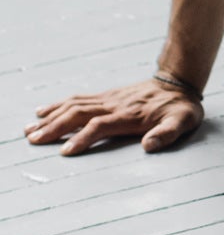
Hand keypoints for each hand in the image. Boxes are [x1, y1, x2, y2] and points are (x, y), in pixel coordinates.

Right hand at [25, 78, 203, 155]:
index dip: (83, 138)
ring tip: (30, 129)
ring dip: (51, 117)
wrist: (179, 82)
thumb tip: (149, 146)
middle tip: (33, 140)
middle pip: (78, 114)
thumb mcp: (183, 121)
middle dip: (55, 128)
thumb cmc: (181, 107)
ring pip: (73, 106)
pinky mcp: (106, 95)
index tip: (66, 152)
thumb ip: (167, 133)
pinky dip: (58, 105)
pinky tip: (43, 112)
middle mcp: (114, 105)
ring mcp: (108, 98)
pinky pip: (78, 99)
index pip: (100, 126)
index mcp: (130, 115)